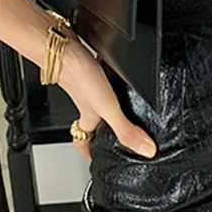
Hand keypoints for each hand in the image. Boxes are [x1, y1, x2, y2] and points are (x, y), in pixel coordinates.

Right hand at [58, 36, 156, 162]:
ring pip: (98, 101)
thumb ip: (126, 130)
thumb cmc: (79, 77)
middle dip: (102, 128)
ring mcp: (88, 85)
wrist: (65, 49)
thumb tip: (147, 150)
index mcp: (89, 118)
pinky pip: (102, 80)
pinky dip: (110, 81)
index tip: (98, 162)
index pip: (83, 142)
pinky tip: (119, 77)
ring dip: (109, 104)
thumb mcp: (107, 109)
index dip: (90, 154)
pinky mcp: (92, 69)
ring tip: (125, 105)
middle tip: (117, 134)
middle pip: (91, 121)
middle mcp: (87, 103)